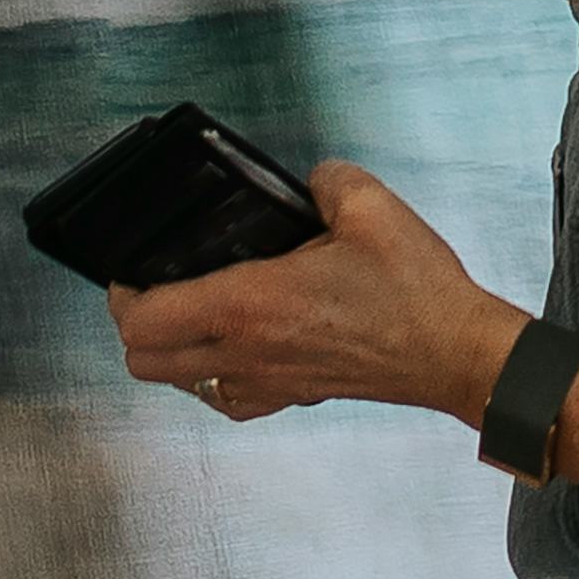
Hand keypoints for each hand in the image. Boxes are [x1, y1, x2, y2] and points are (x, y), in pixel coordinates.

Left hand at [114, 167, 514, 427]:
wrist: (456, 353)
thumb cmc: (414, 290)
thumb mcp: (369, 205)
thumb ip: (324, 180)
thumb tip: (307, 183)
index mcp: (249, 303)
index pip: (143, 319)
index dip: (122, 293)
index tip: (130, 270)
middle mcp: (247, 352)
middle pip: (144, 362)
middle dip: (136, 325)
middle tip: (155, 289)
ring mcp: (267, 383)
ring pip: (182, 385)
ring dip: (172, 353)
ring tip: (193, 314)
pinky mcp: (293, 397)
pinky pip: (229, 398)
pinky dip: (217, 377)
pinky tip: (239, 345)